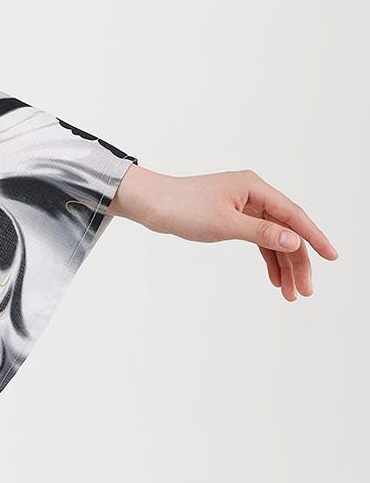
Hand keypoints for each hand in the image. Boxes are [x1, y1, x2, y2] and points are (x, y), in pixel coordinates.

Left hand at [107, 165, 337, 300]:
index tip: (332, 257)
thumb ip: (261, 232)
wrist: (151, 204)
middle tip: (305, 291)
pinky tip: (274, 280)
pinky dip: (266, 260)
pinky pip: (258, 240)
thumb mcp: (224, 223)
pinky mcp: (232, 218)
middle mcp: (253, 195)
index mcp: (255, 188)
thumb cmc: (182, 207)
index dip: (314, 237)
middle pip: (286, 230)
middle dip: (297, 262)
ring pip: (273, 238)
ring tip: (290, 294)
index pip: (294, 215)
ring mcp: (243, 207)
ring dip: (283, 265)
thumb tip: (293, 241)